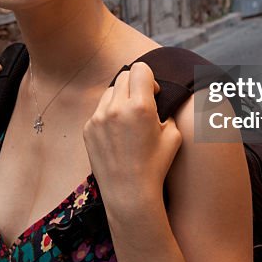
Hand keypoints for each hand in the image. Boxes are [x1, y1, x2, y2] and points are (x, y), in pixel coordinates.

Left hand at [83, 62, 180, 213]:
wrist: (129, 193)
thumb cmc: (156, 166)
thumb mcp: (173, 135)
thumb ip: (168, 110)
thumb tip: (162, 100)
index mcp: (140, 107)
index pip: (140, 69)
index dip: (149, 78)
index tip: (153, 93)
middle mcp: (116, 108)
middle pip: (124, 76)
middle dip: (135, 85)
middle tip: (142, 104)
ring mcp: (98, 118)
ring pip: (110, 91)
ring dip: (120, 98)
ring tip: (129, 120)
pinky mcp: (88, 128)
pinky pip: (100, 110)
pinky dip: (109, 115)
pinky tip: (117, 135)